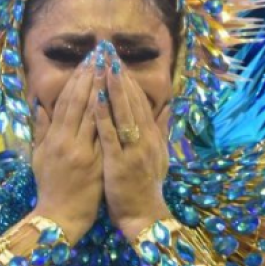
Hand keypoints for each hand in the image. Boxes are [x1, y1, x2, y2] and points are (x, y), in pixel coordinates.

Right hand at [29, 45, 104, 243]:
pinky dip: (110, 117)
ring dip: (102, 89)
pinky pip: (105, 136)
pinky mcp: (96, 164)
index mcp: (54, 138)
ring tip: (110, 67)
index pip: (67, 101)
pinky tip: (118, 100)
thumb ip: (41, 129)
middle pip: (80, 102)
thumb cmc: (50, 186)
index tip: (87, 60)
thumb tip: (40, 103)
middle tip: (101, 54)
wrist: (59, 217)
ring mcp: (82, 152)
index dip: (77, 79)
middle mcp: (67, 141)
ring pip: (93, 114)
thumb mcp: (39, 156)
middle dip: (91, 76)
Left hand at [94, 43, 172, 239]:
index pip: (139, 100)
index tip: (116, 57)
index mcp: (152, 135)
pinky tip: (95, 97)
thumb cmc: (146, 185)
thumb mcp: (159, 154)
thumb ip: (162, 128)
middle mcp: (145, 138)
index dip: (128, 77)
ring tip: (101, 64)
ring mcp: (133, 150)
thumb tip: (169, 104)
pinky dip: (103, 114)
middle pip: (131, 100)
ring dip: (111, 87)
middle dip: (118, 74)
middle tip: (107, 50)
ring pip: (122, 112)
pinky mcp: (119, 163)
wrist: (144, 215)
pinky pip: (110, 134)